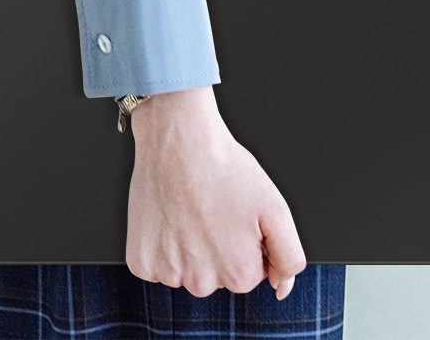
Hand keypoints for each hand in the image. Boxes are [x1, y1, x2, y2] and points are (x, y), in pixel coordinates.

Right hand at [124, 87, 306, 299]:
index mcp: (238, 275)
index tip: (236, 218)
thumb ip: (289, 257)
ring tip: (190, 210)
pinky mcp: (140, 262)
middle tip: (213, 211)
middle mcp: (201, 283)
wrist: (180, 141)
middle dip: (218, 249)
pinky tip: (169, 218)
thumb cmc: (227, 170)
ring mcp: (168, 274)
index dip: (246, 244)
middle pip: (217, 277)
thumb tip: (282, 288)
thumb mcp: (277, 210)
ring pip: (186, 272)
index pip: (249, 274)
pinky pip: (156, 266)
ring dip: (188, 249)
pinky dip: (161, 246)